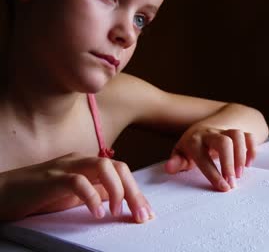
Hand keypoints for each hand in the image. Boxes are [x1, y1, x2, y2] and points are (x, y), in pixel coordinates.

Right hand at [0, 153, 153, 222]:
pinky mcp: (51, 178)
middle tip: (140, 216)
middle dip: (134, 192)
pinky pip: (77, 181)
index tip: (146, 213)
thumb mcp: (75, 196)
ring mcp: (66, 167)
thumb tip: (121, 202)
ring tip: (117, 212)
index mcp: (88, 165)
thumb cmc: (39, 195)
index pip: (122, 172)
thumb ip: (97, 194)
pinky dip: (91, 197)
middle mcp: (81, 161)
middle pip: (119, 168)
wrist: (2, 194)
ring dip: (116, 190)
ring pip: (103, 167)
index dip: (137, 192)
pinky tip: (96, 212)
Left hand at [164, 127, 256, 191]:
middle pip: (224, 142)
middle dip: (230, 163)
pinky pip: (248, 135)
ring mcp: (224, 130)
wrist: (203, 128)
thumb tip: (169, 168)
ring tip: (240, 174)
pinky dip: (251, 149)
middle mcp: (210, 133)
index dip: (214, 174)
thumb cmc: (191, 148)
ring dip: (241, 155)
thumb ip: (176, 162)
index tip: (224, 188)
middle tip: (233, 182)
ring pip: (237, 135)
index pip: (203, 157)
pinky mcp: (236, 131)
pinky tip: (248, 164)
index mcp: (194, 141)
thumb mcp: (180, 153)